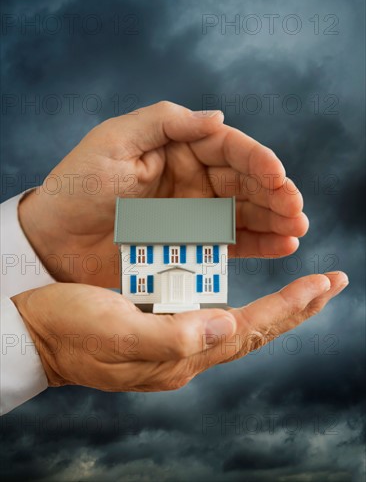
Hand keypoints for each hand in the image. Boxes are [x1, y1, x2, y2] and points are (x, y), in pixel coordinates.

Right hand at [11, 272, 347, 390]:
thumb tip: (228, 325)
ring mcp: (174, 344)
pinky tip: (246, 298)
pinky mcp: (161, 329)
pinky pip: (213, 320)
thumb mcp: (114, 329)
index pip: (248, 328)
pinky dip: (241, 306)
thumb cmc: (68, 327)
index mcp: (179, 352)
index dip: (289, 307)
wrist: (35, 333)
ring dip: (274, 309)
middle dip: (296, 309)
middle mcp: (185, 352)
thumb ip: (172, 335)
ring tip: (304, 290)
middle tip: (330, 285)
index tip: (324, 284)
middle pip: (253, 331)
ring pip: (238, 326)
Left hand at [19, 101, 308, 286]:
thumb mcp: (115, 141)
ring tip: (296, 227)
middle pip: (243, 181)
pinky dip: (258, 243)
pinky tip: (283, 244)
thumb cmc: (78, 186)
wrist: (53, 241)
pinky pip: (231, 242)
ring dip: (274, 218)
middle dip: (274, 192)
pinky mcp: (191, 243)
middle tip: (296, 207)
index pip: (227, 147)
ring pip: (244, 212)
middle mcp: (191, 178)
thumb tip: (218, 117)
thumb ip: (165, 121)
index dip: (256, 159)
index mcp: (176, 146)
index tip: (277, 175)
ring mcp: (193, 212)